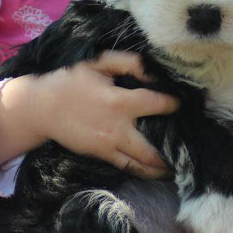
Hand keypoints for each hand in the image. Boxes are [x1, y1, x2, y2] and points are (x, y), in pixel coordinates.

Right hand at [0, 51, 177, 177]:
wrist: (40, 107)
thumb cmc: (71, 80)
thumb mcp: (98, 62)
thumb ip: (129, 62)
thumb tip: (153, 71)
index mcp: (119, 102)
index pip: (157, 104)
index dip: (174, 104)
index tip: (185, 104)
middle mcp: (117, 129)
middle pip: (153, 148)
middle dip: (174, 152)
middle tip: (191, 150)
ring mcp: (108, 146)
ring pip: (141, 164)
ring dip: (162, 168)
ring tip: (178, 168)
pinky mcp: (101, 155)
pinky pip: (127, 168)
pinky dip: (144, 171)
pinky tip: (156, 171)